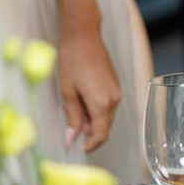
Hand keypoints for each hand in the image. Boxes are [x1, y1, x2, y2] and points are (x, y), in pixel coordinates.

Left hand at [56, 23, 120, 152]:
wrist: (84, 36)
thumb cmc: (72, 61)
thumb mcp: (67, 92)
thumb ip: (72, 117)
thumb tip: (71, 139)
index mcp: (102, 104)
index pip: (100, 135)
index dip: (89, 146)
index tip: (76, 149)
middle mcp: (114, 100)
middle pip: (103, 127)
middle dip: (86, 129)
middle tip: (68, 118)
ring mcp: (116, 91)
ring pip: (105, 115)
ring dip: (90, 117)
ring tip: (72, 102)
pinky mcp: (115, 84)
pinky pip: (107, 104)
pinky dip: (94, 107)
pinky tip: (80, 95)